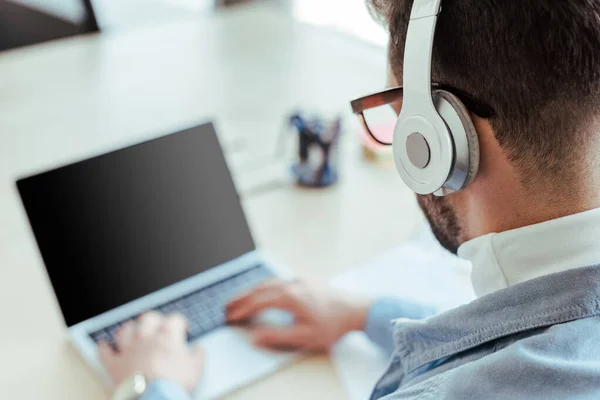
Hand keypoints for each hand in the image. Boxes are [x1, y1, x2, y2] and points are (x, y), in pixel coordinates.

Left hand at [98, 312, 203, 393]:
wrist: (154, 399)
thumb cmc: (174, 384)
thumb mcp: (196, 370)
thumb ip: (198, 356)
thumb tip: (199, 349)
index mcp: (167, 337)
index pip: (174, 320)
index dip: (180, 322)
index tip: (182, 327)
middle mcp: (146, 338)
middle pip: (148, 319)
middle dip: (153, 319)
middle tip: (157, 324)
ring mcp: (129, 350)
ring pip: (125, 330)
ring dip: (129, 328)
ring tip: (131, 330)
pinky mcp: (115, 365)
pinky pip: (104, 352)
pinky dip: (104, 348)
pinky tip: (104, 345)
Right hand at [226, 280, 371, 350]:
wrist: (356, 310)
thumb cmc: (333, 324)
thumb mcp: (304, 336)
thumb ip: (277, 336)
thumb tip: (254, 336)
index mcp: (289, 297)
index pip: (258, 302)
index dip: (242, 310)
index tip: (230, 316)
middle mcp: (292, 284)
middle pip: (260, 289)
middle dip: (241, 297)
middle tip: (227, 305)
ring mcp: (299, 280)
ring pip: (269, 282)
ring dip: (252, 290)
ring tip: (240, 298)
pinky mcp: (306, 280)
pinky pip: (279, 281)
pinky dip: (265, 286)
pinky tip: (264, 291)